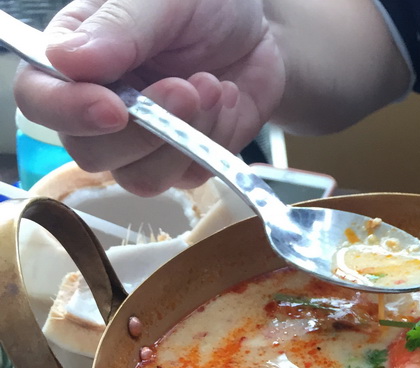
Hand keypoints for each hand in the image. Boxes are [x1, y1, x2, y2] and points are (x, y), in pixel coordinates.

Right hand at [13, 0, 285, 193]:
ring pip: (139, 178)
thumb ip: (118, 26)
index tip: (113, 108)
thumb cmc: (202, 2)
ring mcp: (140, 143)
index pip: (39, 100)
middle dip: (142, 131)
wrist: (258, 27)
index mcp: (75, 58)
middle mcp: (99, 106)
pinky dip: (212, 140)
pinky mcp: (181, 163)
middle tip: (185, 89)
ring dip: (180, 138)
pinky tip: (224, 98)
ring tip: (210, 86)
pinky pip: (187, 176)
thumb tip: (68, 61)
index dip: (68, 112)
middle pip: (90, 153)